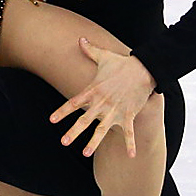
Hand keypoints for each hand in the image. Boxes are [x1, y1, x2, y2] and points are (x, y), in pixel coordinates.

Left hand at [49, 38, 157, 157]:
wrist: (144, 68)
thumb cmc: (122, 63)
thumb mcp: (104, 56)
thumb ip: (90, 50)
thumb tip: (80, 39)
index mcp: (93, 91)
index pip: (73, 103)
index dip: (62, 112)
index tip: (51, 120)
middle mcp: (102, 103)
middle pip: (85, 120)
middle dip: (74, 131)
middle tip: (64, 142)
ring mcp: (116, 110)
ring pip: (102, 130)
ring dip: (94, 142)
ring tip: (85, 153)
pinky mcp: (129, 114)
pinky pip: (129, 132)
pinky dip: (130, 144)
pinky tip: (131, 156)